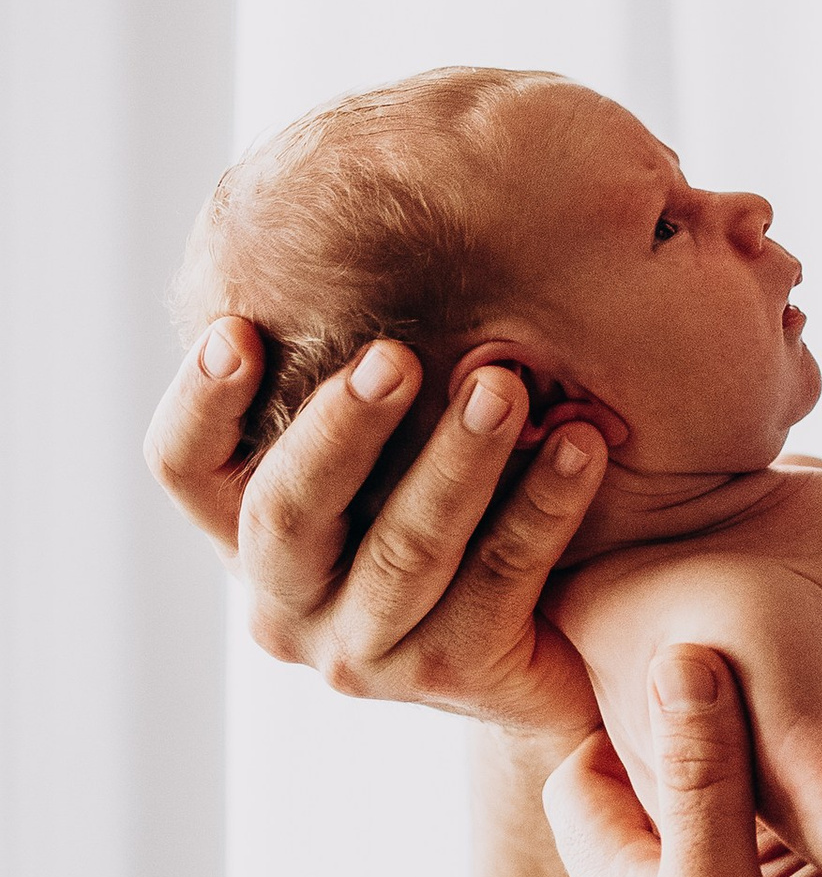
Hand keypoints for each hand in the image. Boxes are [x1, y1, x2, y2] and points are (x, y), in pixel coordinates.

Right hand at [147, 315, 607, 752]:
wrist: (564, 631)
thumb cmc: (461, 493)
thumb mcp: (397, 433)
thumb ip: (369, 362)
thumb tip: (358, 200)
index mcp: (251, 527)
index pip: (185, 469)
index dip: (201, 403)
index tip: (238, 330)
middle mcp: (287, 600)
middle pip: (286, 515)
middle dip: (341, 429)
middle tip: (394, 356)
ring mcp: (366, 650)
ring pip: (403, 552)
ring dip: (455, 462)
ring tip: (504, 386)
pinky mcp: (456, 677)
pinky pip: (499, 582)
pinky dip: (542, 505)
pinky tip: (581, 442)